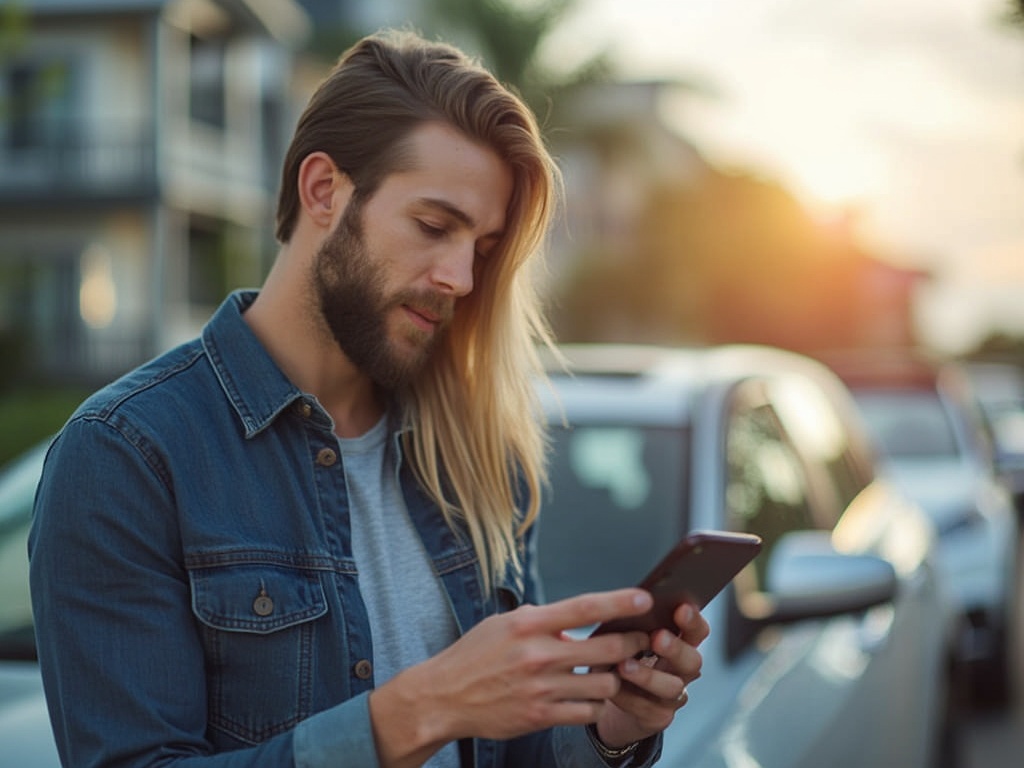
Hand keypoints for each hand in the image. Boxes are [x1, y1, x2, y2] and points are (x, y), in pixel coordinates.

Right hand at [368, 588, 655, 767]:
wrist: (444, 697)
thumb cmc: (474, 655)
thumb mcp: (503, 624)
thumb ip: (542, 620)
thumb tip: (577, 620)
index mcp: (529, 624)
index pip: (585, 607)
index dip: (620, 603)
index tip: (645, 599)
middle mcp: (538, 654)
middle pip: (607, 648)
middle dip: (633, 644)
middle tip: (641, 641)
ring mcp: (541, 688)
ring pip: (604, 683)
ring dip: (614, 678)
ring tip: (612, 673)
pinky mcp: (541, 716)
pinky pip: (587, 712)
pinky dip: (594, 704)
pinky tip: (588, 697)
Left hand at [593, 602, 708, 748]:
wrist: (607, 697)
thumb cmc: (615, 656)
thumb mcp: (619, 636)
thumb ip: (625, 623)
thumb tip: (615, 603)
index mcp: (678, 643)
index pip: (697, 631)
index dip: (693, 620)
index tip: (680, 608)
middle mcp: (682, 670)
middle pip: (693, 660)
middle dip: (676, 648)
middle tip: (658, 637)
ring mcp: (672, 696)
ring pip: (672, 687)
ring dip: (648, 675)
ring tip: (623, 665)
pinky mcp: (657, 717)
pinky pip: (646, 708)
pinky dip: (626, 696)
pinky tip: (611, 686)